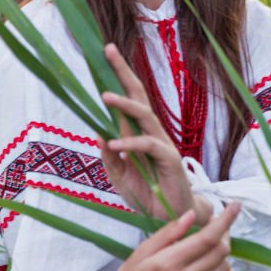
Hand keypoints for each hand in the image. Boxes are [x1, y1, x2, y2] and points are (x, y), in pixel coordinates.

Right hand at [94, 203, 240, 270]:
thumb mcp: (142, 251)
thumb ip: (169, 232)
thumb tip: (192, 214)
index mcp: (167, 264)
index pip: (207, 238)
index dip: (225, 220)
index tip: (235, 205)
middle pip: (220, 251)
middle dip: (223, 232)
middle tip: (215, 226)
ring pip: (226, 268)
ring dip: (223, 253)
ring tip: (208, 248)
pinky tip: (217, 268)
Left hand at [97, 43, 211, 224]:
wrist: (173, 219)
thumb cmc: (148, 196)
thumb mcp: (120, 178)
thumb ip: (109, 158)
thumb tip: (97, 133)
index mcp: (138, 134)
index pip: (127, 100)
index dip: (117, 78)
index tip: (105, 53)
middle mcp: (151, 133)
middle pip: (139, 96)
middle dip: (124, 73)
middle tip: (109, 51)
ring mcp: (162, 144)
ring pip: (145, 116)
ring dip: (125, 105)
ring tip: (106, 96)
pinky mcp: (170, 159)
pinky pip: (149, 145)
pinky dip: (131, 143)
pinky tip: (115, 143)